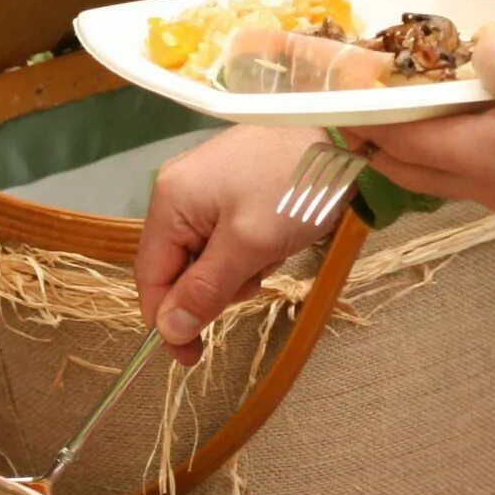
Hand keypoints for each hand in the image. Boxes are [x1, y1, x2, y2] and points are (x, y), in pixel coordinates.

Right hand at [136, 124, 336, 365]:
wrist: (343, 135)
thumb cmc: (291, 187)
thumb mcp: (249, 245)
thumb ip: (205, 290)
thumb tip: (168, 330)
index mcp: (170, 200)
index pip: (151, 276)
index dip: (168, 320)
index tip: (192, 358)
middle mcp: (179, 192)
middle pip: (179, 267)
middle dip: (216, 286)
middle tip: (255, 276)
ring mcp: (206, 188)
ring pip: (207, 257)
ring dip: (239, 269)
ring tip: (272, 249)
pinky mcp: (233, 189)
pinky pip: (228, 238)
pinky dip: (250, 249)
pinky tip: (277, 236)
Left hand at [346, 25, 494, 215]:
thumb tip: (491, 49)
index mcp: (473, 156)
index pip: (393, 137)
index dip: (359, 113)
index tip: (333, 91)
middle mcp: (486, 181)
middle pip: (410, 162)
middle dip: (378, 133)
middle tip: (359, 101)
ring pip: (445, 163)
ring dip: (421, 134)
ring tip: (411, 99)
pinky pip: (481, 158)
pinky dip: (461, 132)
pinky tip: (480, 104)